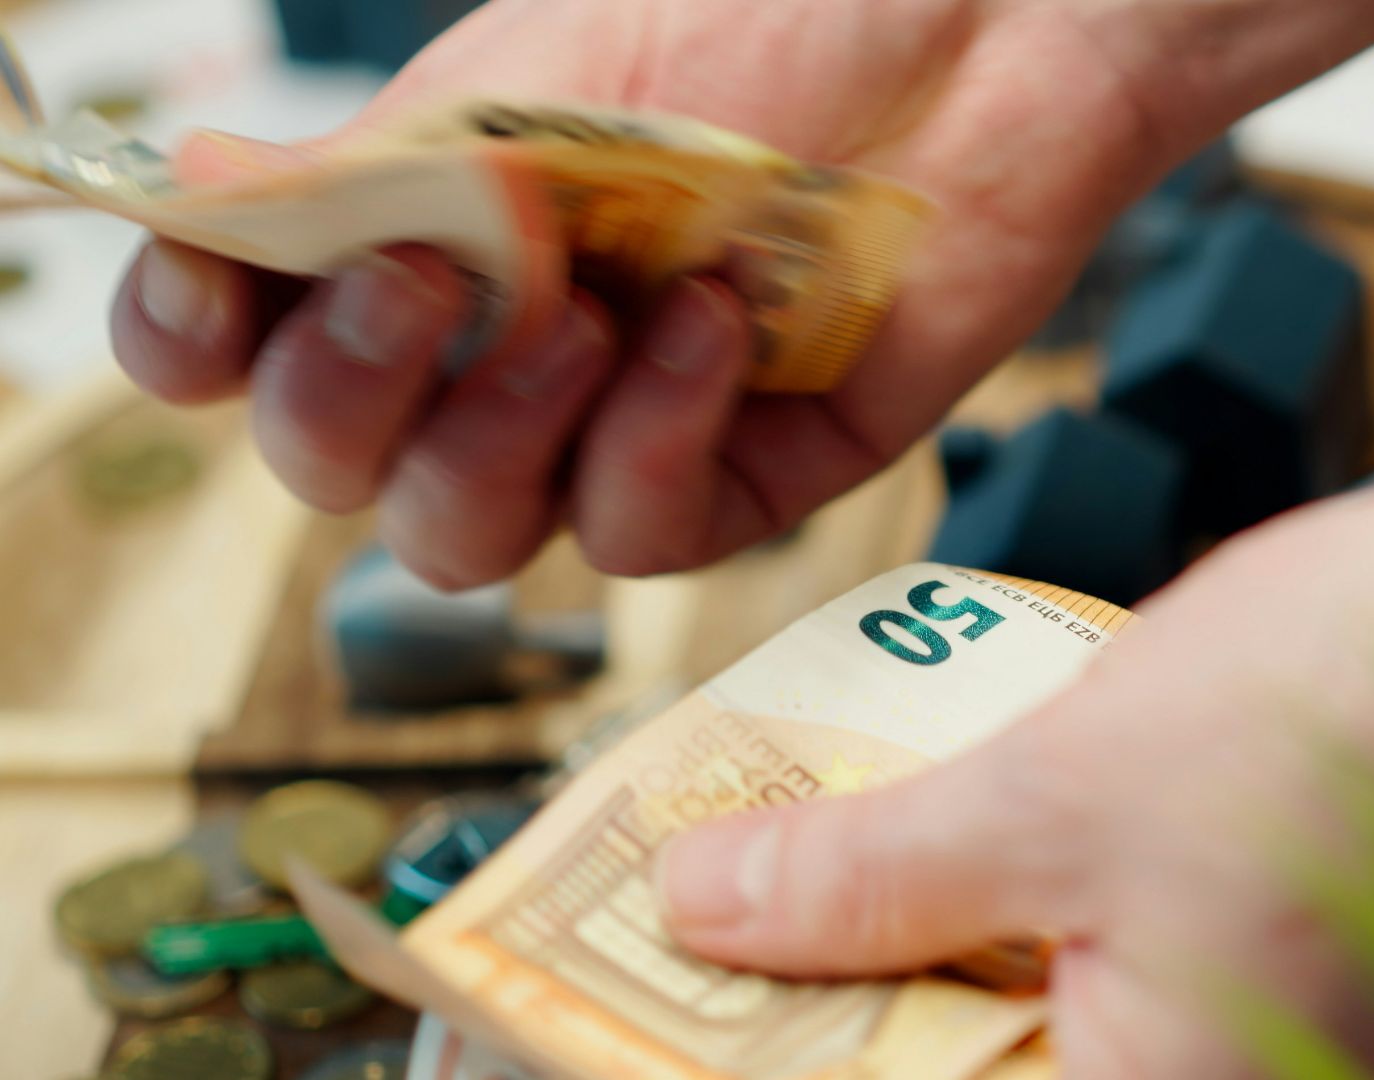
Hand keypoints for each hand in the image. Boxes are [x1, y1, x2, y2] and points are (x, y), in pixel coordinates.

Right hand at [109, 0, 1373, 587]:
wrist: (972, 34)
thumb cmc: (767, 25)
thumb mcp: (536, 86)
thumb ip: (375, 173)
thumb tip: (194, 200)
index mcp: (426, 240)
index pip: (248, 346)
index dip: (200, 342)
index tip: (216, 290)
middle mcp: (505, 351)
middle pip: (344, 468)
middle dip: (351, 392)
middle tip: (423, 281)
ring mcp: (622, 424)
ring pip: (473, 536)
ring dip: (497, 433)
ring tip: (585, 312)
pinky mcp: (748, 474)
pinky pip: (646, 528)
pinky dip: (657, 434)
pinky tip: (712, 325)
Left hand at [653, 437, 1373, 1078]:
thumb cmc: (1360, 706)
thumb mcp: (1060, 786)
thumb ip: (868, 879)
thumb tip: (705, 914)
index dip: (757, 1056)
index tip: (660, 991)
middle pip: (954, 1066)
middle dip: (830, 996)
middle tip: (725, 900)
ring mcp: (1270, 1056)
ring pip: (1030, 1025)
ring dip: (920, 947)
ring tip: (825, 855)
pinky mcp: (1292, 986)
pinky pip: (1112, 977)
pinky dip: (1020, 918)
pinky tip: (963, 836)